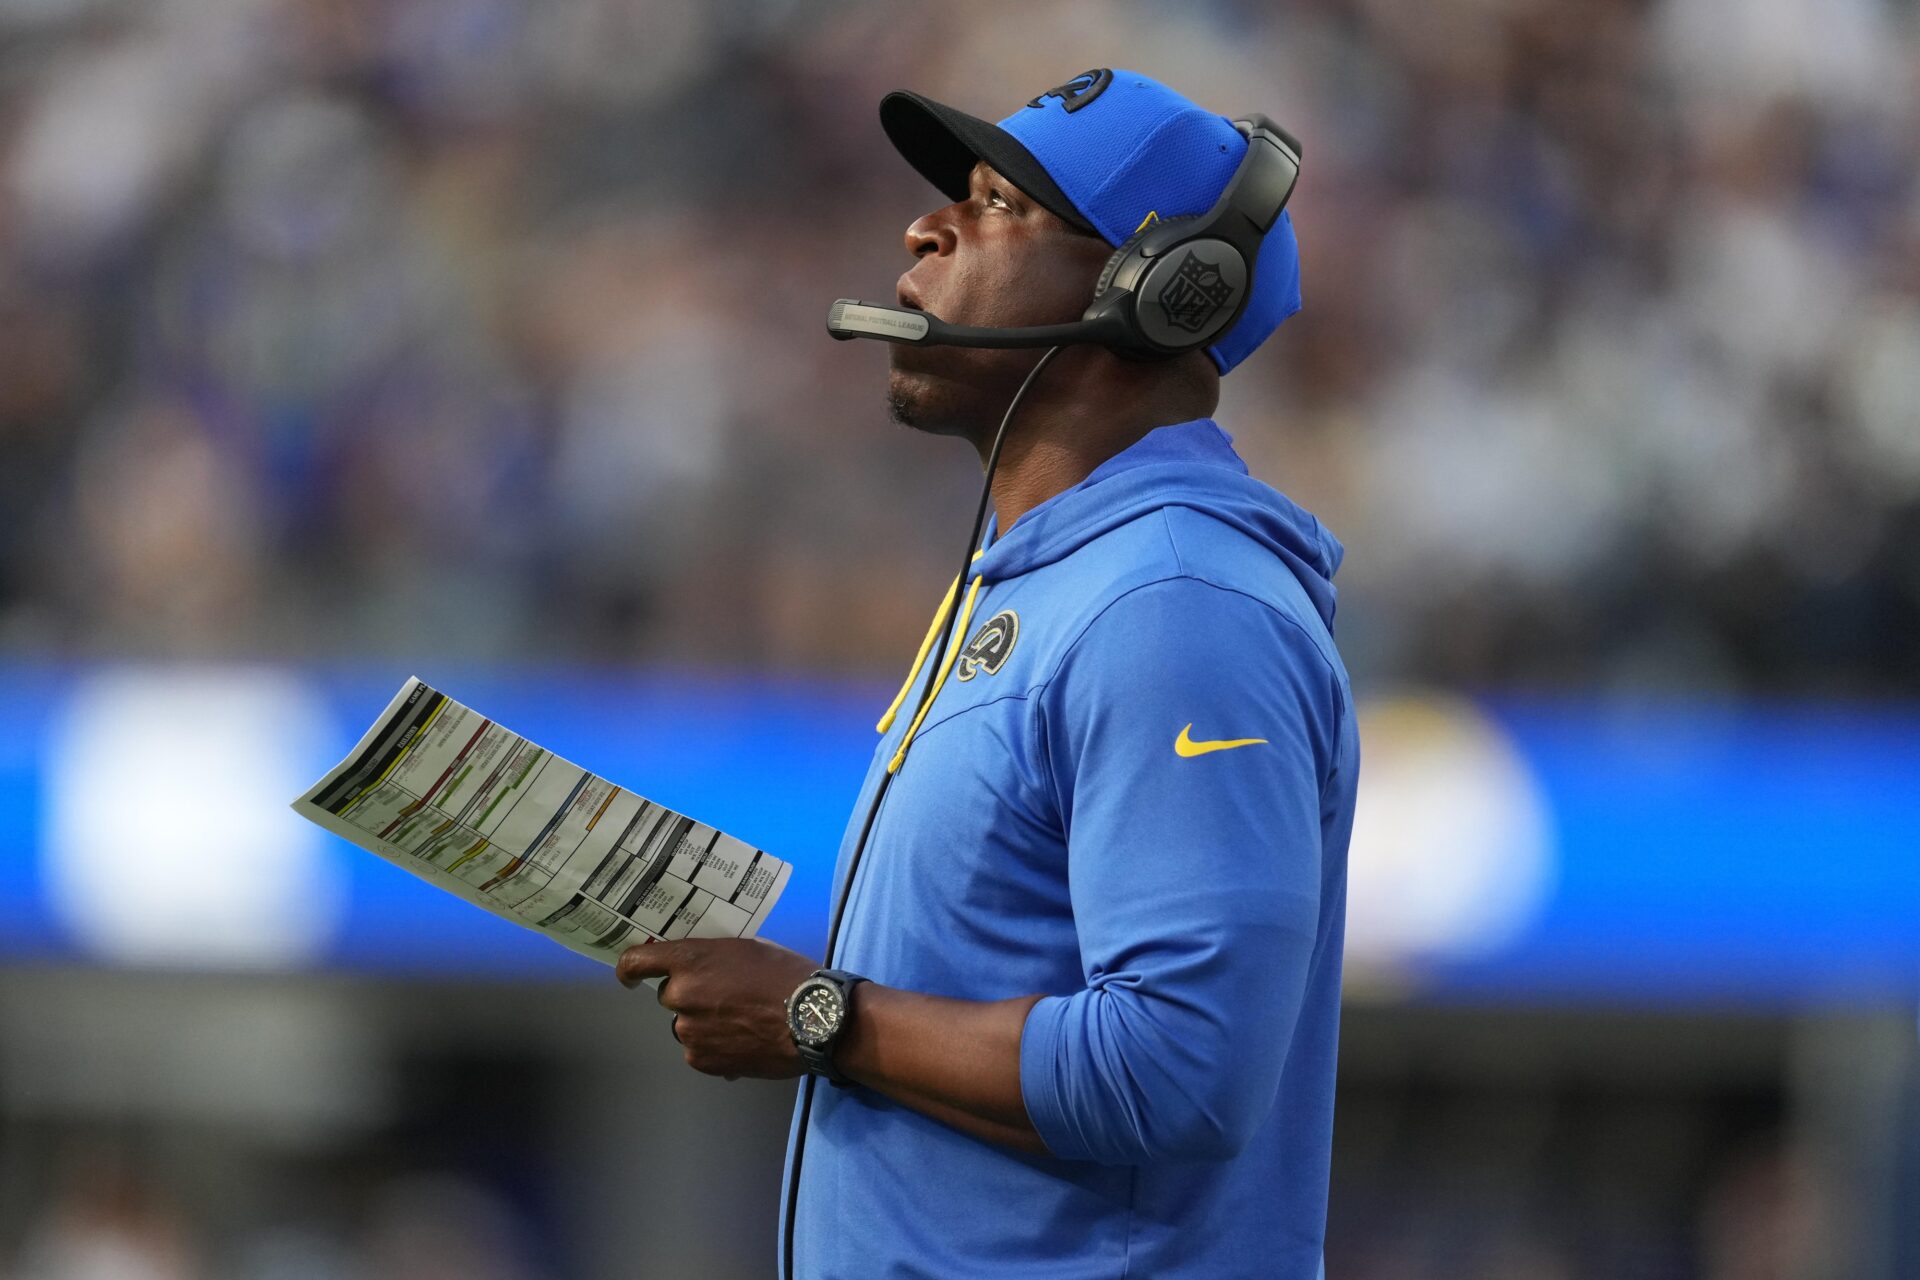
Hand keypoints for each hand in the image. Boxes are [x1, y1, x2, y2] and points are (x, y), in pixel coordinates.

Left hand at [617, 937, 820, 1079]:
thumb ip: (714, 958)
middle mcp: (681, 995)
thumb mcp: (748, 949)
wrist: (813, 1021)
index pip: (637, 962)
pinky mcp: (702, 1061)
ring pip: (688, 1025)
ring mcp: (689, 1031)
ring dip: (705, 1024)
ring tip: (744, 1024)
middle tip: (727, 998)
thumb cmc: (786, 975)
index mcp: (690, 961)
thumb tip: (699, 971)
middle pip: (671, 996)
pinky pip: (700, 1051)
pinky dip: (716, 1047)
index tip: (630, 976)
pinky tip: (746, 1042)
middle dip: (692, 996)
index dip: (629, 969)